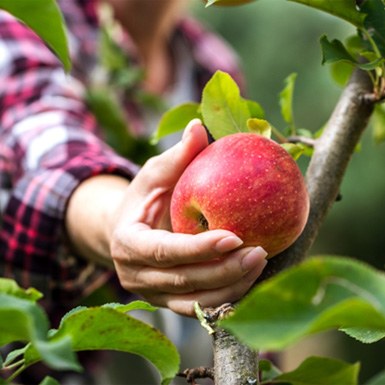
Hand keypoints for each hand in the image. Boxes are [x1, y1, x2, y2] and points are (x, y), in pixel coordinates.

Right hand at [109, 119, 267, 315]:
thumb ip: (176, 157)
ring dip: (231, 287)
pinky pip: (200, 307)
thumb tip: (199, 127)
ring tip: (261, 264)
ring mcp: (152, 295)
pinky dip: (226, 297)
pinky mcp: (169, 302)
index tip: (235, 236)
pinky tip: (251, 280)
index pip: (163, 251)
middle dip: (224, 270)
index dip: (198, 248)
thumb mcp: (154, 175)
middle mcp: (136, 276)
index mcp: (128, 244)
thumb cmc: (143, 198)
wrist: (125, 231)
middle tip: (260, 252)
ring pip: (195, 301)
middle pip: (184, 281)